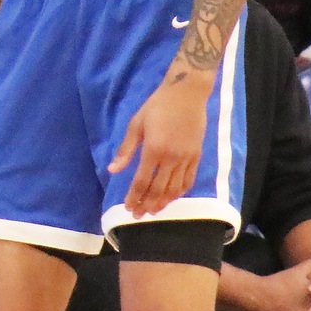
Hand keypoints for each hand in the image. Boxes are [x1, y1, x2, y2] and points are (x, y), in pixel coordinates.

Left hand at [109, 68, 211, 215]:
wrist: (187, 94)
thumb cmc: (158, 106)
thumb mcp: (136, 124)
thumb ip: (126, 149)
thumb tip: (113, 170)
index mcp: (153, 149)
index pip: (142, 180)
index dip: (134, 197)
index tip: (128, 208)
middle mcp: (171, 158)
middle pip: (158, 189)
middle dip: (147, 204)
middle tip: (138, 215)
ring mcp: (186, 158)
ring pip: (175, 188)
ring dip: (163, 202)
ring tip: (153, 211)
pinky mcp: (197, 156)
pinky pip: (189, 180)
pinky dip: (180, 192)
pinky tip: (172, 197)